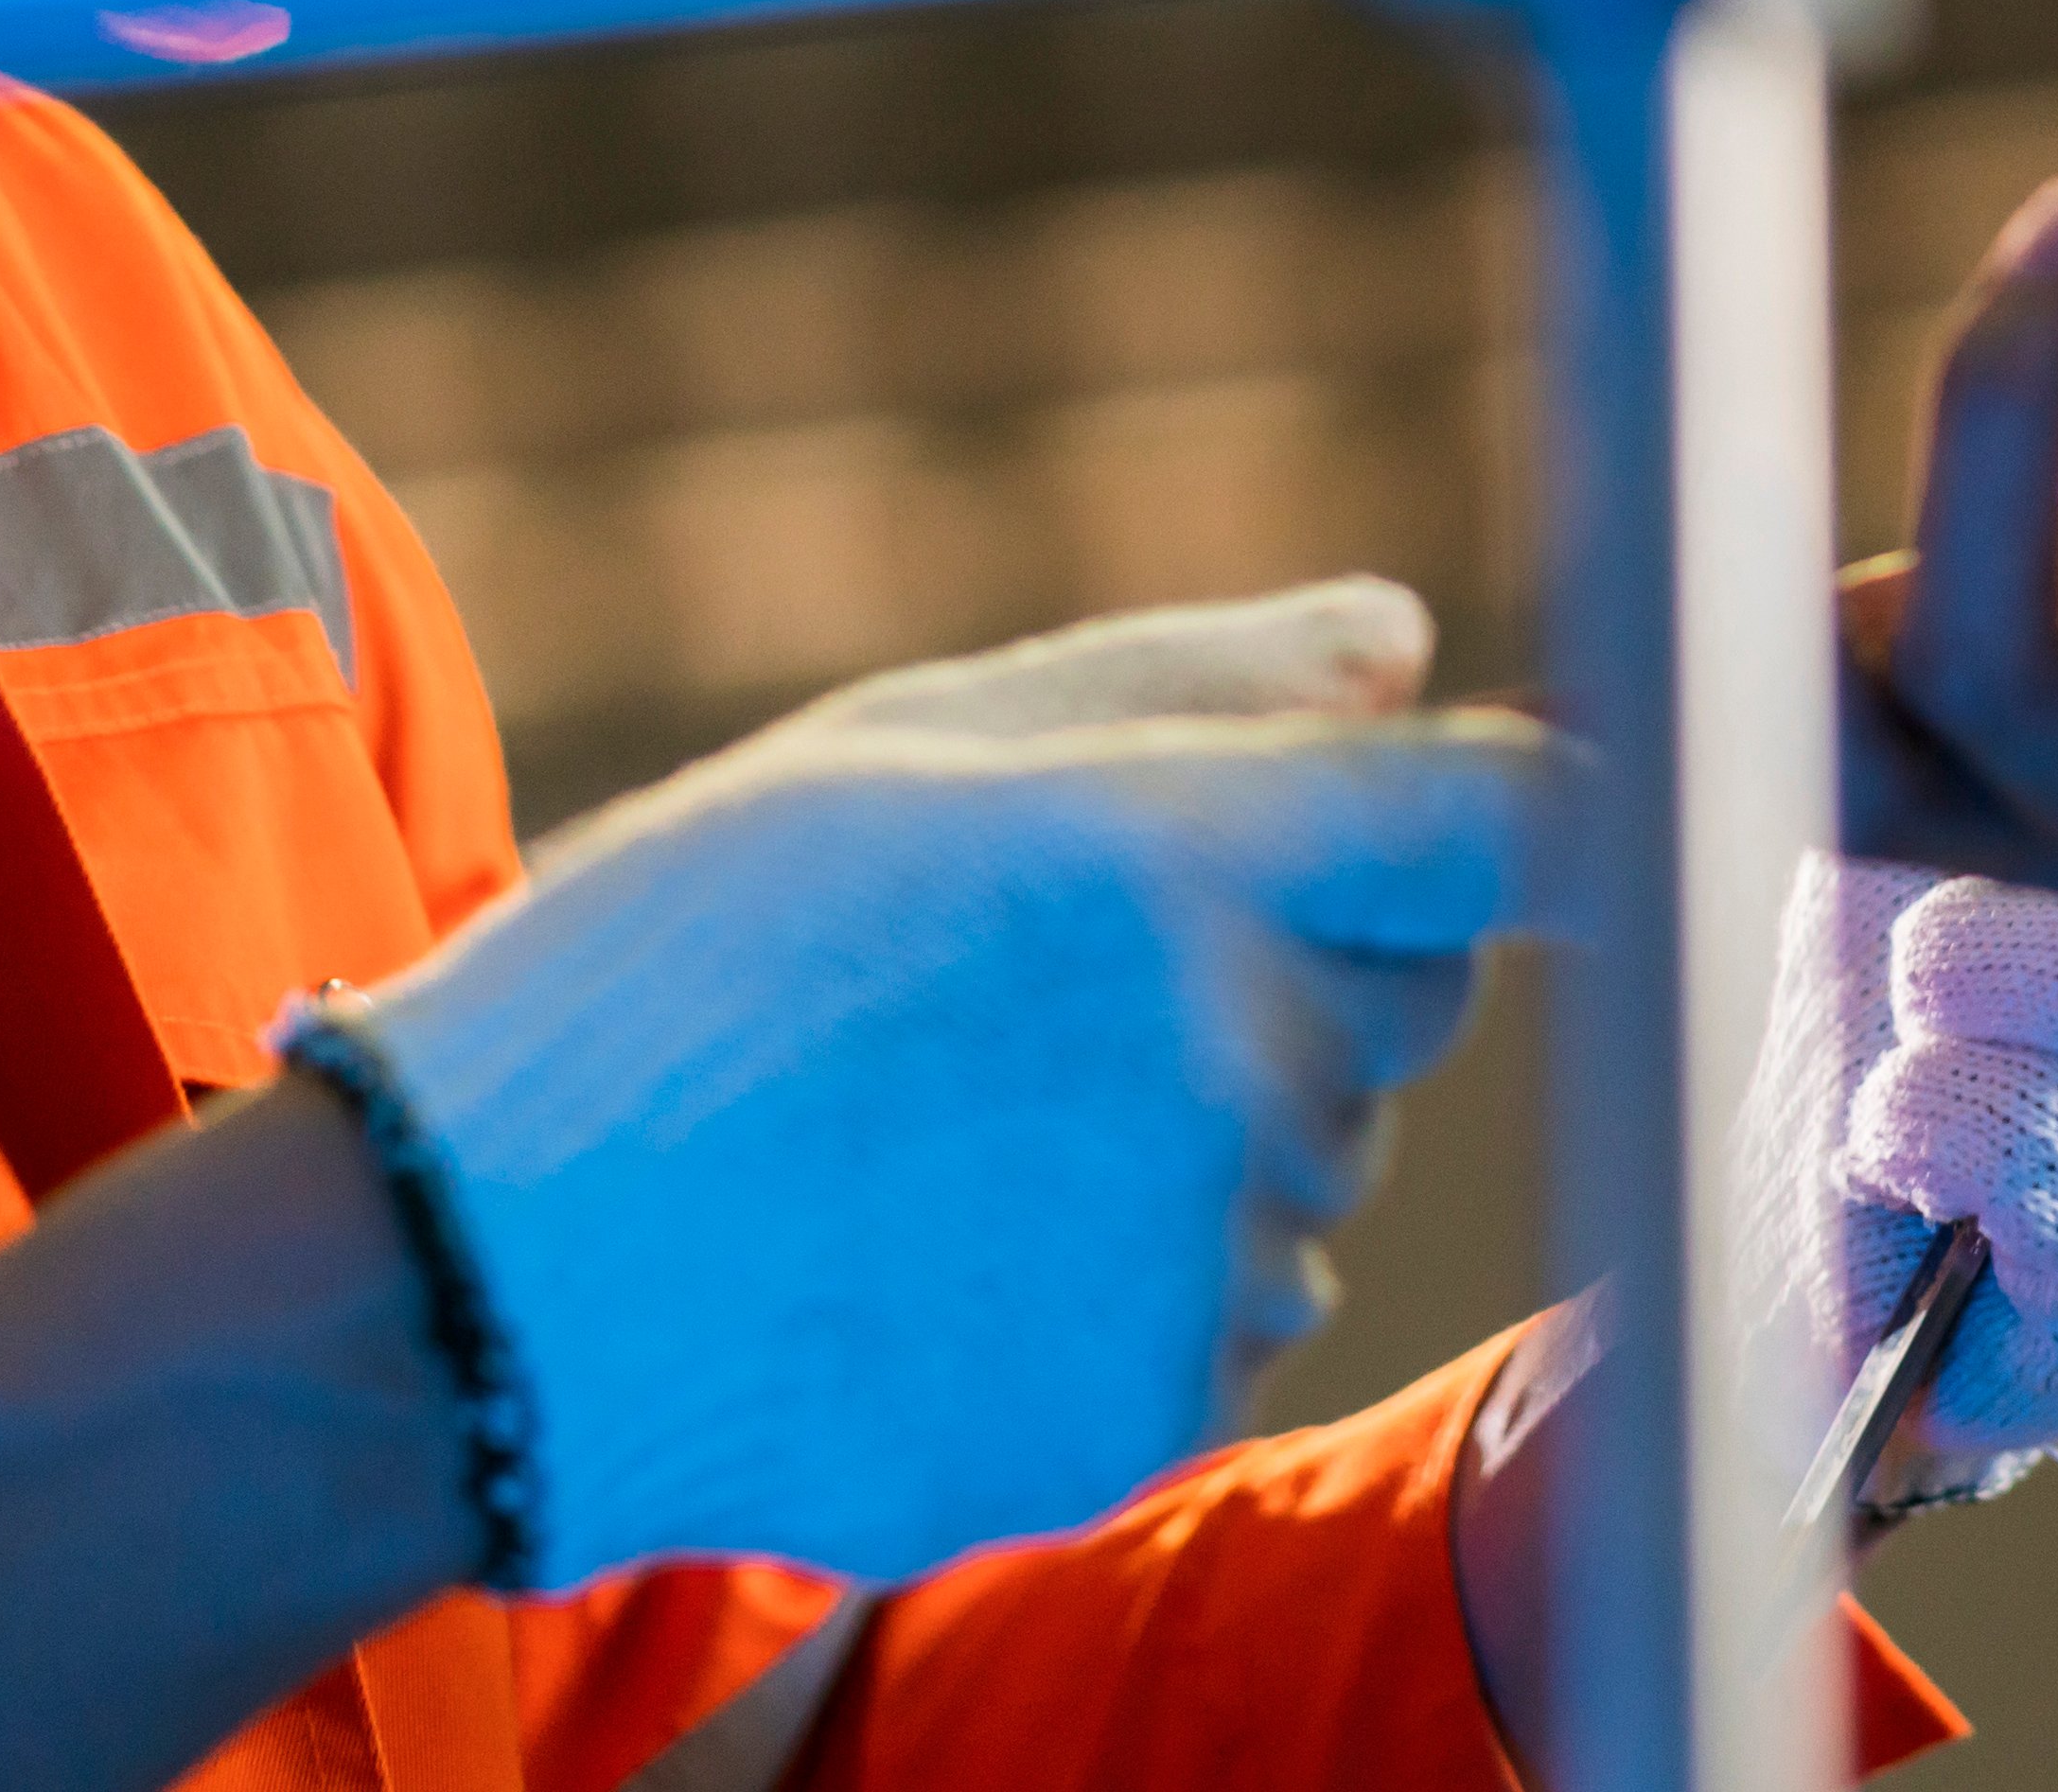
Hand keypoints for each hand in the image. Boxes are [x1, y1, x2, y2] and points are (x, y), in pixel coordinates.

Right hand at [323, 578, 1548, 1588]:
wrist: (484, 1269)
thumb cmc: (679, 965)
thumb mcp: (910, 745)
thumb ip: (1198, 684)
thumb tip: (1402, 642)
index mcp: (1181, 854)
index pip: (1508, 823)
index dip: (1561, 817)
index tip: (1572, 827)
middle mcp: (1228, 1057)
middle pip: (1408, 995)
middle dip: (1296, 969)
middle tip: (1053, 978)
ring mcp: (1194, 1257)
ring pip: (1312, 1169)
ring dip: (1201, 1141)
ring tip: (951, 1127)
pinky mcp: (1143, 1415)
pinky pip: (1225, 1321)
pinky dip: (1127, 1292)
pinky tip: (940, 1254)